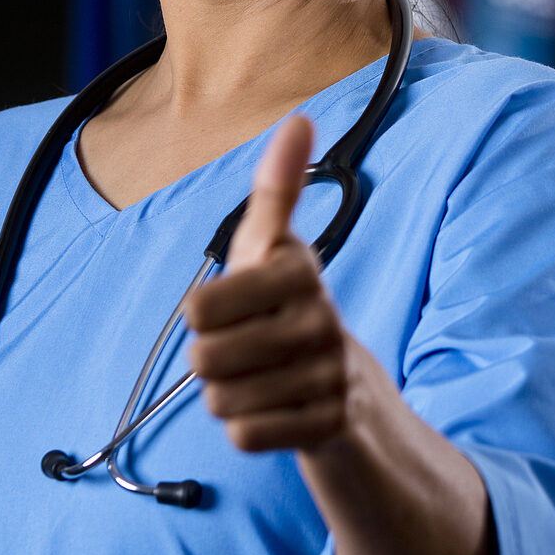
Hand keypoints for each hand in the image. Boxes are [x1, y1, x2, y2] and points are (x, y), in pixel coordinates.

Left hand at [185, 116, 358, 452]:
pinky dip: (249, 430)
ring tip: (264, 382)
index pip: (199, 306)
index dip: (203, 314)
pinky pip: (246, 435)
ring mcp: (329, 375)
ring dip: (229, 398)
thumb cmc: (294, 313)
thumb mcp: (277, 251)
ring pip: (221, 399)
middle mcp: (321, 319)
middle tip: (248, 352)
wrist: (355, 400)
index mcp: (299, 272)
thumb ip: (279, 189)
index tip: (237, 308)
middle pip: (204, 358)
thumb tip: (300, 119)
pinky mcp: (329, 425)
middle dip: (212, 363)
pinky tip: (276, 414)